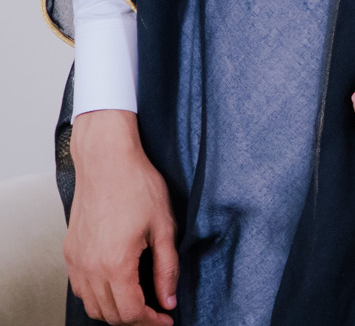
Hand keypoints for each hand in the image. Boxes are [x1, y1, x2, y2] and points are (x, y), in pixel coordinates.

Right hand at [66, 110, 176, 325]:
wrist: (107, 161)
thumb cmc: (138, 187)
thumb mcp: (164, 227)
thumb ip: (166, 269)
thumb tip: (168, 300)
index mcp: (115, 265)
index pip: (130, 313)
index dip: (151, 322)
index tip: (166, 319)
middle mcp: (89, 268)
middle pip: (108, 315)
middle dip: (134, 321)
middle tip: (156, 313)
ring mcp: (76, 261)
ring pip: (91, 305)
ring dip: (114, 311)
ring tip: (138, 302)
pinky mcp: (70, 252)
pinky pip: (80, 288)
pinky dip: (97, 296)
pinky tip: (117, 285)